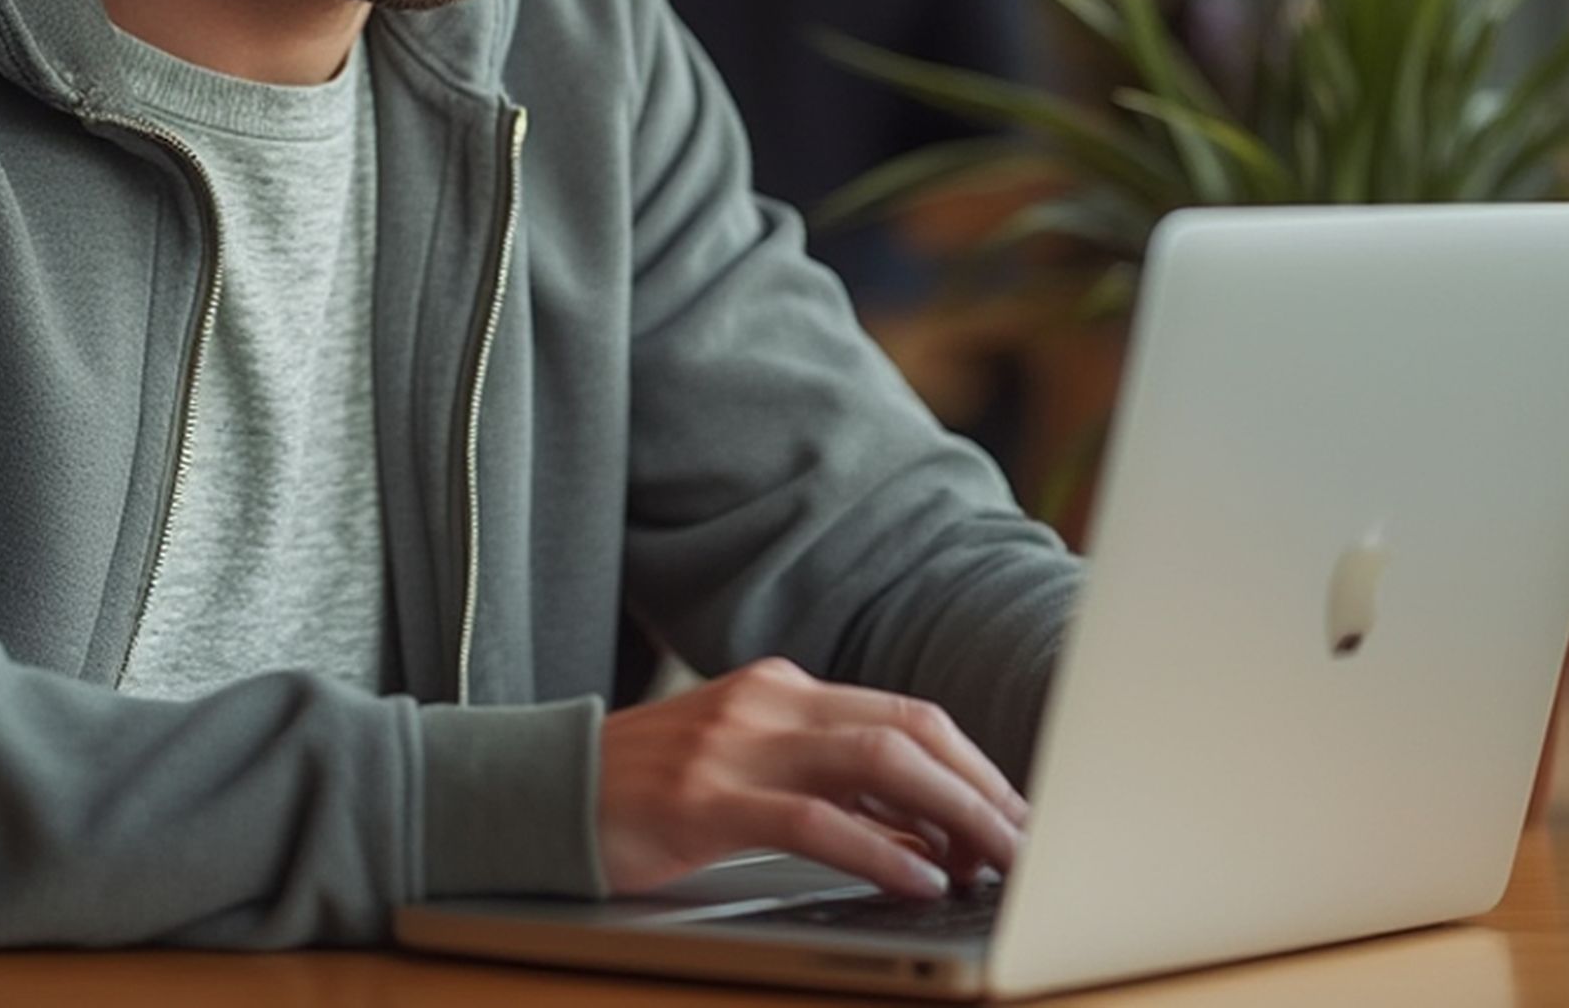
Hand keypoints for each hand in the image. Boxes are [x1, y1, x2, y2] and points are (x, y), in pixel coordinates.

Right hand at [596, 656, 1028, 900]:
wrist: (539, 793)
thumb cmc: (648, 793)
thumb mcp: (745, 770)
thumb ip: (827, 786)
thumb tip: (929, 832)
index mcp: (782, 690)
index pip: (906, 715)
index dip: (975, 766)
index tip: (1021, 816)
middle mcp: (767, 703)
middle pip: (907, 732)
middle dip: (981, 789)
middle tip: (1030, 843)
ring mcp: (734, 747)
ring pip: (876, 764)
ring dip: (953, 816)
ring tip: (998, 861)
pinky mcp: (704, 801)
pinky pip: (814, 820)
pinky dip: (880, 849)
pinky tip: (919, 878)